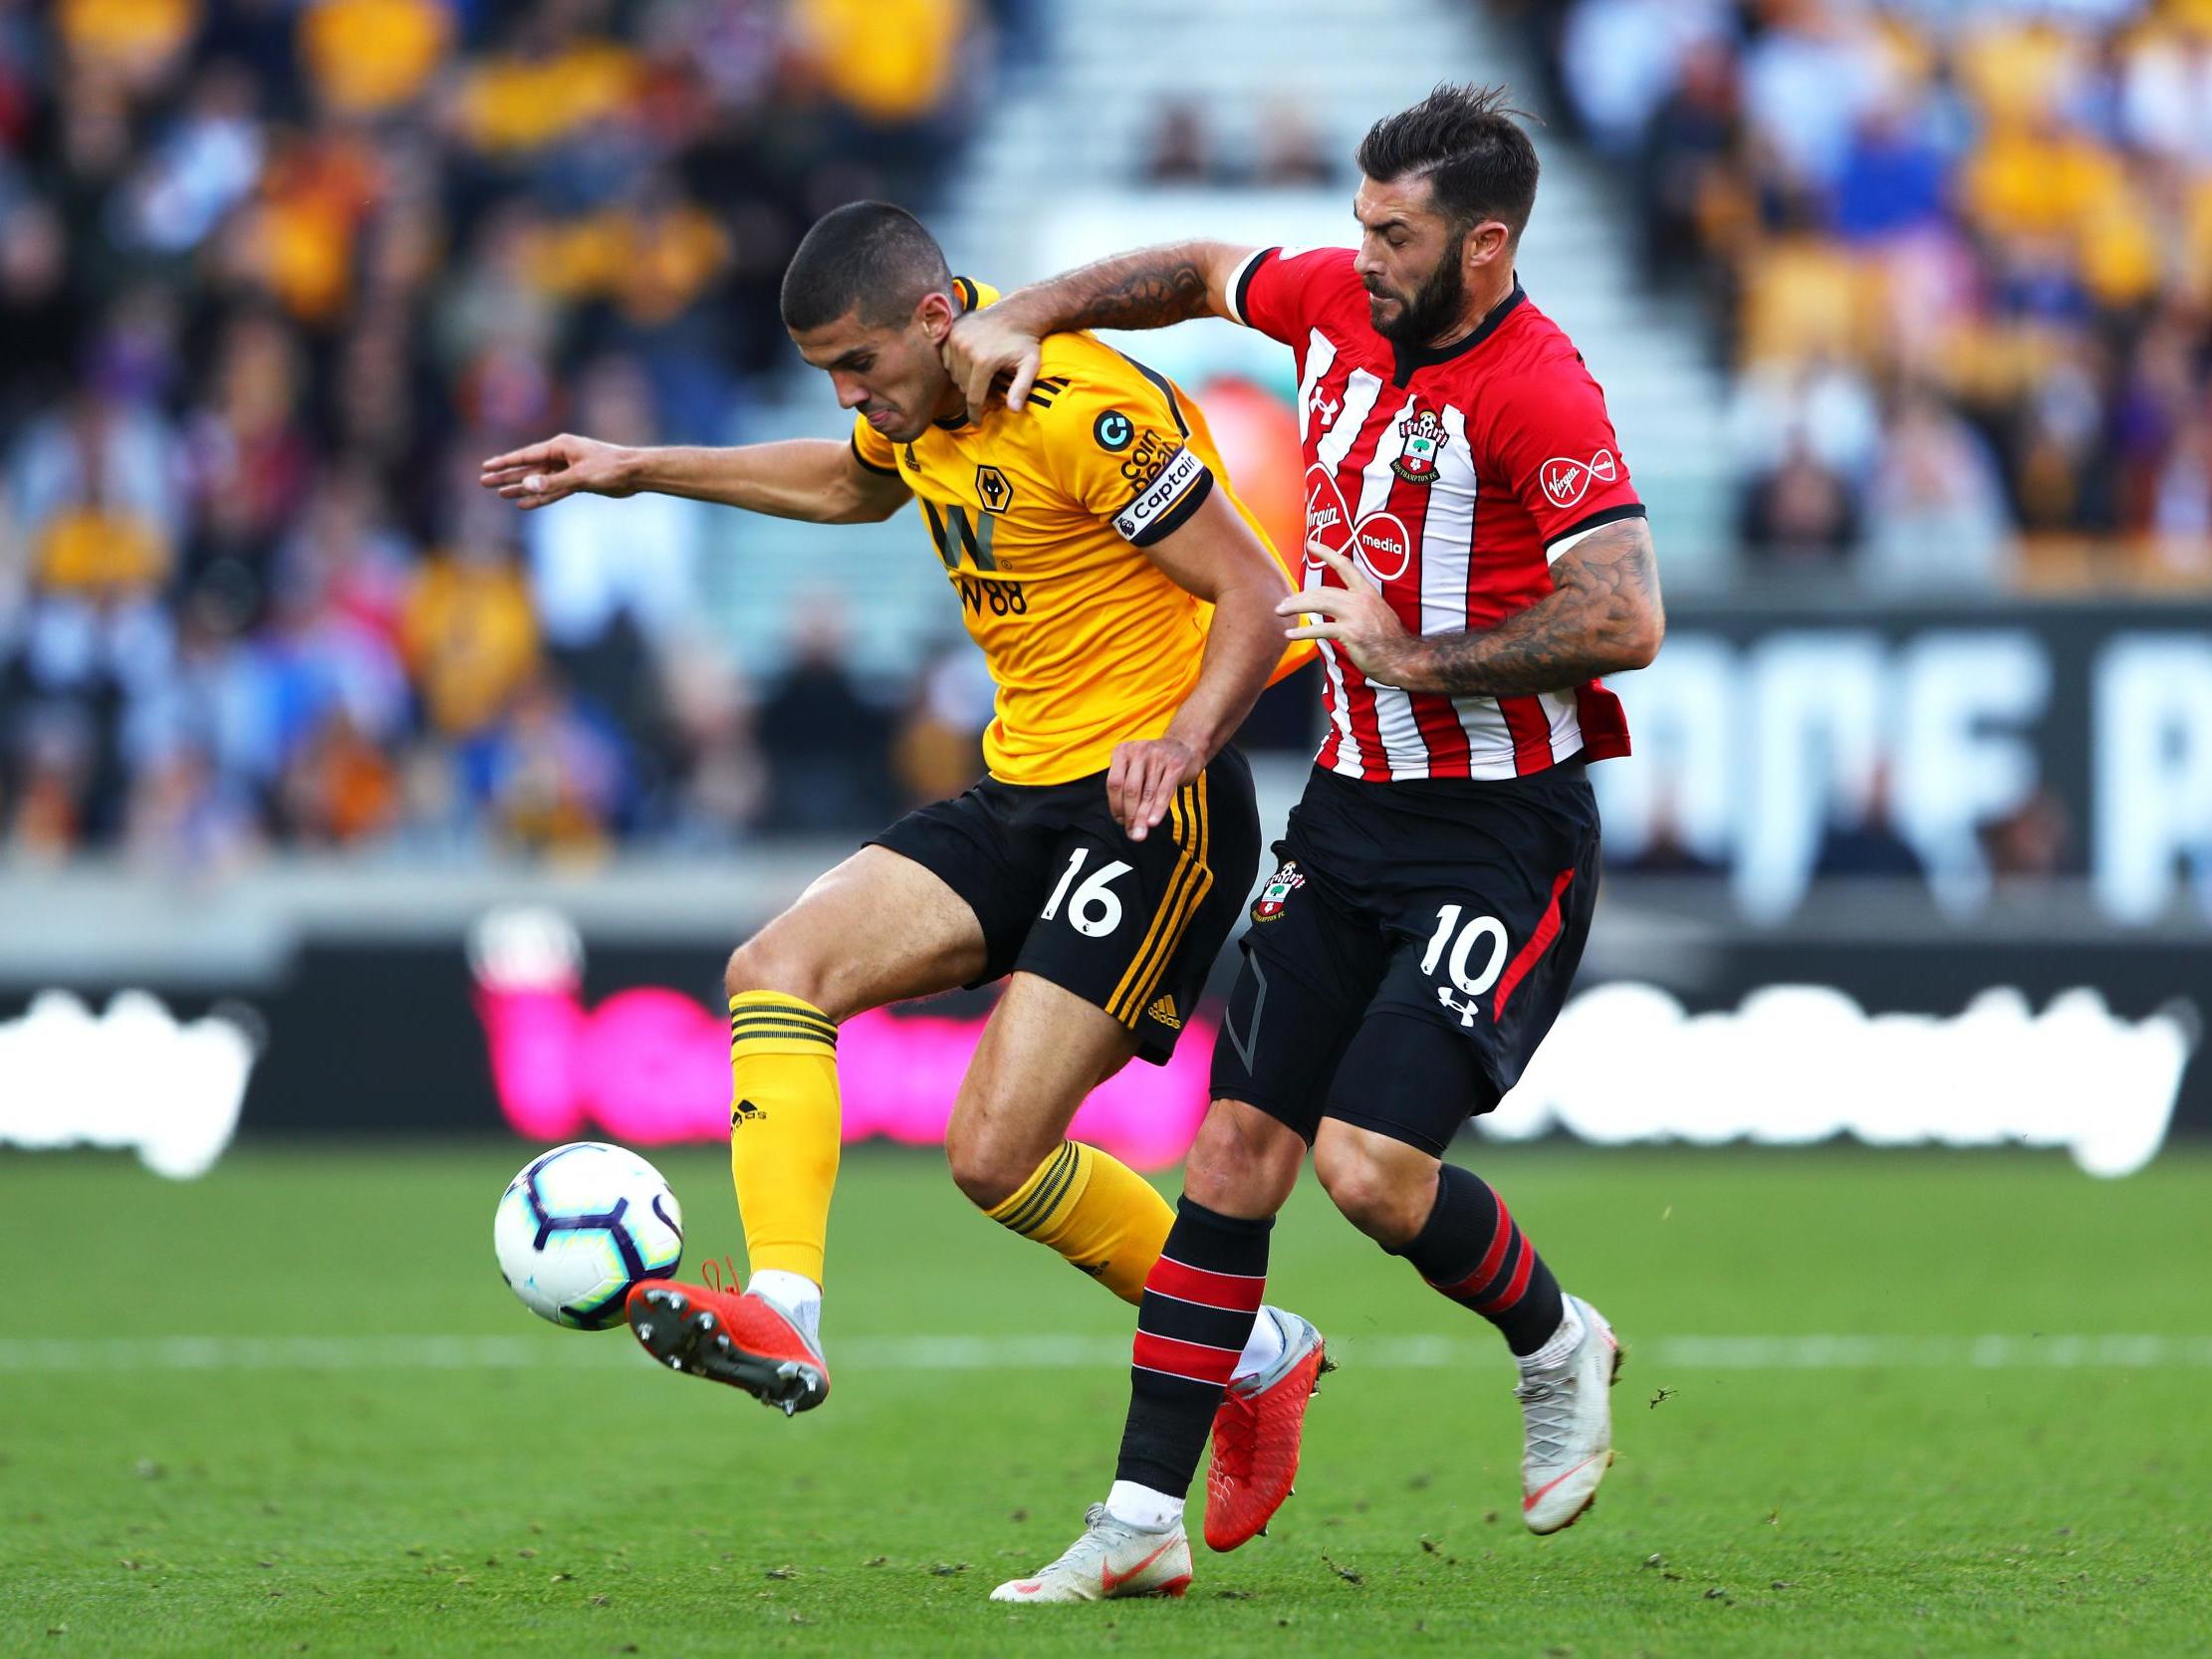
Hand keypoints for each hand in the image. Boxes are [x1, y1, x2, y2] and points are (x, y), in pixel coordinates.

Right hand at [479, 433, 638, 510]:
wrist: (636, 473)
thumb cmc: (611, 468)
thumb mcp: (580, 476)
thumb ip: (552, 483)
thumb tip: (526, 486)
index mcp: (560, 447)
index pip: (526, 456)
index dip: (505, 462)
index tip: (486, 466)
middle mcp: (562, 456)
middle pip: (528, 468)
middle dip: (507, 476)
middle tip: (484, 482)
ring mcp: (569, 469)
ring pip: (539, 481)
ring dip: (521, 488)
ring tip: (500, 494)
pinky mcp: (578, 482)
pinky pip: (554, 490)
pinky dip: (540, 497)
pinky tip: (525, 504)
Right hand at [944, 305, 1045, 414]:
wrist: (1016, 312)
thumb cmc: (1025, 341)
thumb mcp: (1031, 365)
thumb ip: (1021, 388)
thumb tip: (1013, 410)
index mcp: (983, 360)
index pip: (973, 397)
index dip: (975, 414)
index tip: (977, 423)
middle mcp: (965, 348)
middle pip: (962, 386)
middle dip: (974, 391)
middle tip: (989, 386)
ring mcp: (955, 337)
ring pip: (953, 373)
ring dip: (964, 378)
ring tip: (981, 372)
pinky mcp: (950, 331)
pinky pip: (946, 358)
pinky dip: (955, 364)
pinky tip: (969, 361)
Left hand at [1107, 736, 1202, 841]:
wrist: (1185, 747)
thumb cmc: (1154, 764)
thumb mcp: (1135, 770)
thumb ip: (1127, 792)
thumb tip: (1125, 823)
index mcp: (1122, 751)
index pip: (1114, 783)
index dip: (1116, 806)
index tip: (1121, 822)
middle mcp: (1138, 750)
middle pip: (1130, 790)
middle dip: (1130, 815)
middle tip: (1132, 833)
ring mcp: (1157, 756)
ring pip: (1147, 793)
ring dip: (1143, 817)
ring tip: (1141, 834)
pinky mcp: (1175, 765)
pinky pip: (1164, 791)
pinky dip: (1158, 809)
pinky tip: (1153, 822)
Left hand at [1277, 536, 1419, 687]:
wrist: (1404, 658)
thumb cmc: (1390, 642)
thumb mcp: (1377, 615)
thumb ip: (1357, 608)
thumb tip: (1337, 611)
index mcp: (1367, 592)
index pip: (1345, 565)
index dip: (1327, 553)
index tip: (1311, 544)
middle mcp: (1360, 599)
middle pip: (1322, 590)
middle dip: (1299, 596)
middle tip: (1284, 603)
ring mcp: (1355, 615)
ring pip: (1318, 604)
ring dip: (1295, 607)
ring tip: (1281, 611)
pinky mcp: (1350, 632)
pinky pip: (1320, 629)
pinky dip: (1302, 632)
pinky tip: (1290, 634)